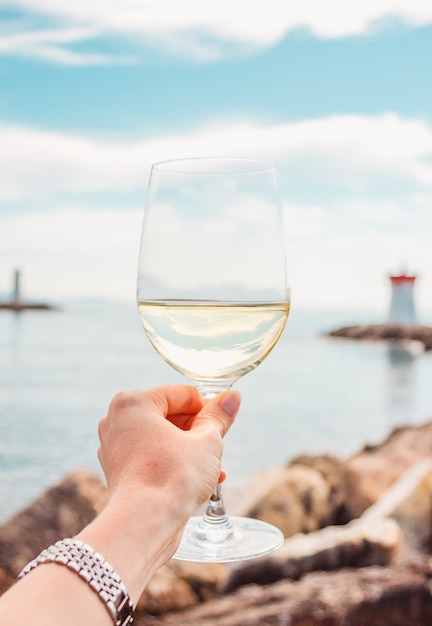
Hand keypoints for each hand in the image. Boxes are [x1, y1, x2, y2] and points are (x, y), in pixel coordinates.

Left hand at [97, 384, 240, 518]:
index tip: (222, 424)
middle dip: (197, 432)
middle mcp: (117, 420)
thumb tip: (233, 397)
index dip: (207, 409)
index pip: (181, 394)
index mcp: (133, 402)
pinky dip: (173, 464)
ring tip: (213, 468)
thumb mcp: (207, 441)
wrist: (144, 524)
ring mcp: (114, 447)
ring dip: (190, 450)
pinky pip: (152, 458)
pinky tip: (200, 481)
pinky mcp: (119, 471)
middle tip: (217, 448)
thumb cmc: (172, 478)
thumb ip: (219, 416)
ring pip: (163, 439)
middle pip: (170, 415)